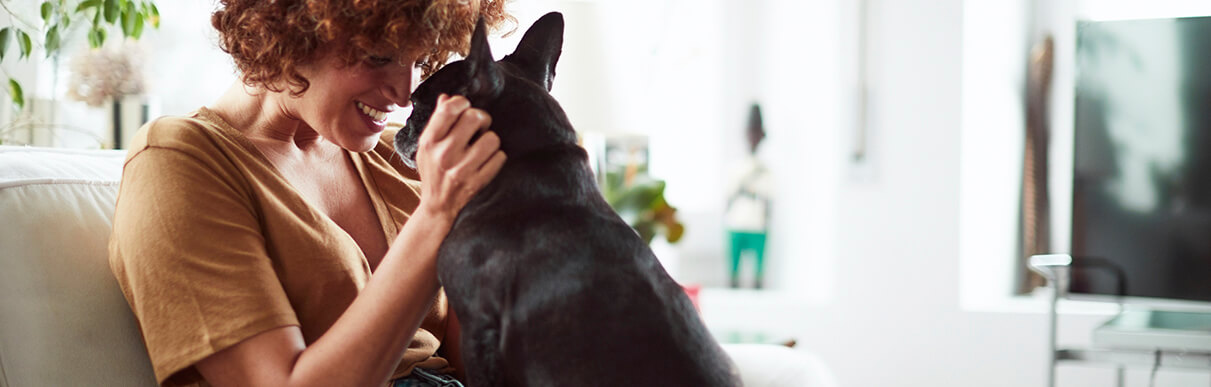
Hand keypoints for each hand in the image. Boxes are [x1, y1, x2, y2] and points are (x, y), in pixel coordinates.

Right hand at [414, 94, 506, 220]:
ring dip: (491, 139)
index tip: (466, 108)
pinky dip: (497, 157)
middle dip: (482, 118)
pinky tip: (488, 161)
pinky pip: (500, 157)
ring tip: (483, 146)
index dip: (463, 102)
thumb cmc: (433, 170)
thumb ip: (437, 121)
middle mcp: (444, 155)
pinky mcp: (477, 183)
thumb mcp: (427, 146)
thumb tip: (447, 97)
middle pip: (475, 117)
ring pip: (492, 138)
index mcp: (429, 142)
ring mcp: (461, 170)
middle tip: (480, 126)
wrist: (437, 206)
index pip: (450, 109)